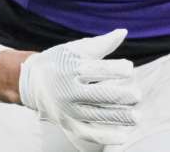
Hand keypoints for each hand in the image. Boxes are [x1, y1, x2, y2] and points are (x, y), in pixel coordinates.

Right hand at [18, 28, 140, 146]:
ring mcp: (67, 109)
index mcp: (71, 69)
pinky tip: (123, 137)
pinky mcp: (68, 123)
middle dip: (120, 96)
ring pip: (96, 116)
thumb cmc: (60, 61)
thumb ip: (102, 44)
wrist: (31, 82)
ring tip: (136, 117)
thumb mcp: (77, 49)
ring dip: (118, 117)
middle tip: (137, 96)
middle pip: (98, 95)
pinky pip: (88, 133)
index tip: (129, 69)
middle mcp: (68, 90)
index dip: (115, 69)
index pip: (96, 70)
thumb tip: (124, 32)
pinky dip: (105, 137)